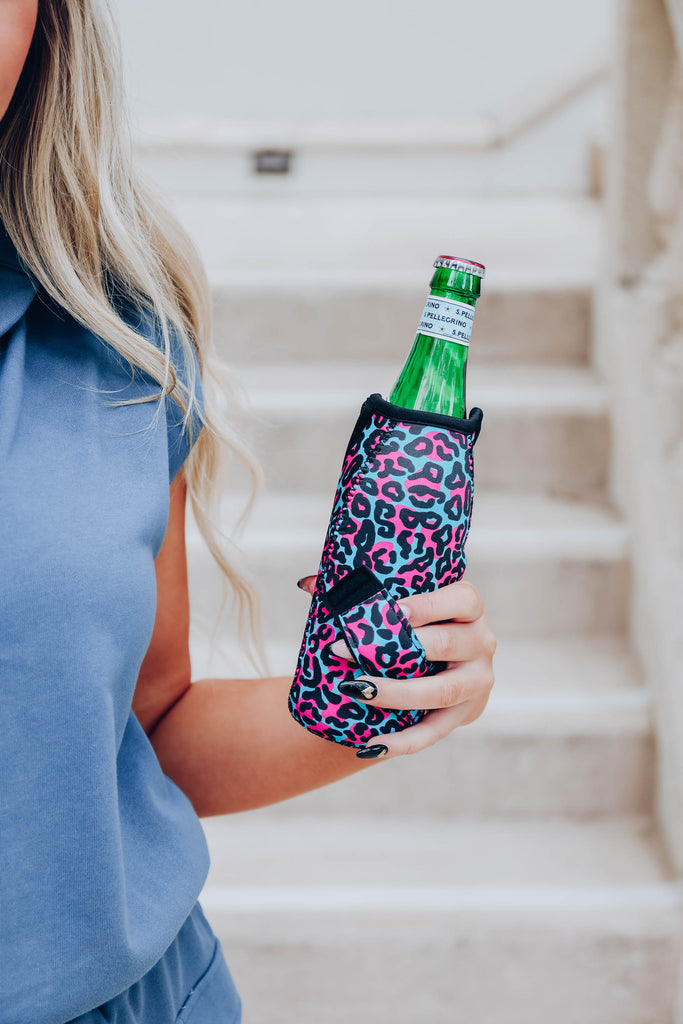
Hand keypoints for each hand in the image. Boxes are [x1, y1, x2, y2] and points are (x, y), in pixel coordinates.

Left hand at [297, 577, 496, 758]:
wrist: (440, 663)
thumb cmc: (414, 623)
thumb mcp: (401, 603)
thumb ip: (358, 590)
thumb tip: (306, 584)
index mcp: (470, 608)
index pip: (461, 601)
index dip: (430, 605)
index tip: (393, 611)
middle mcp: (482, 643)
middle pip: (447, 645)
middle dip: (394, 648)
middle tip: (343, 649)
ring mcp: (477, 682)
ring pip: (441, 691)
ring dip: (396, 693)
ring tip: (355, 690)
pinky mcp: (466, 715)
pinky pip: (434, 732)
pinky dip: (402, 742)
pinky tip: (370, 747)